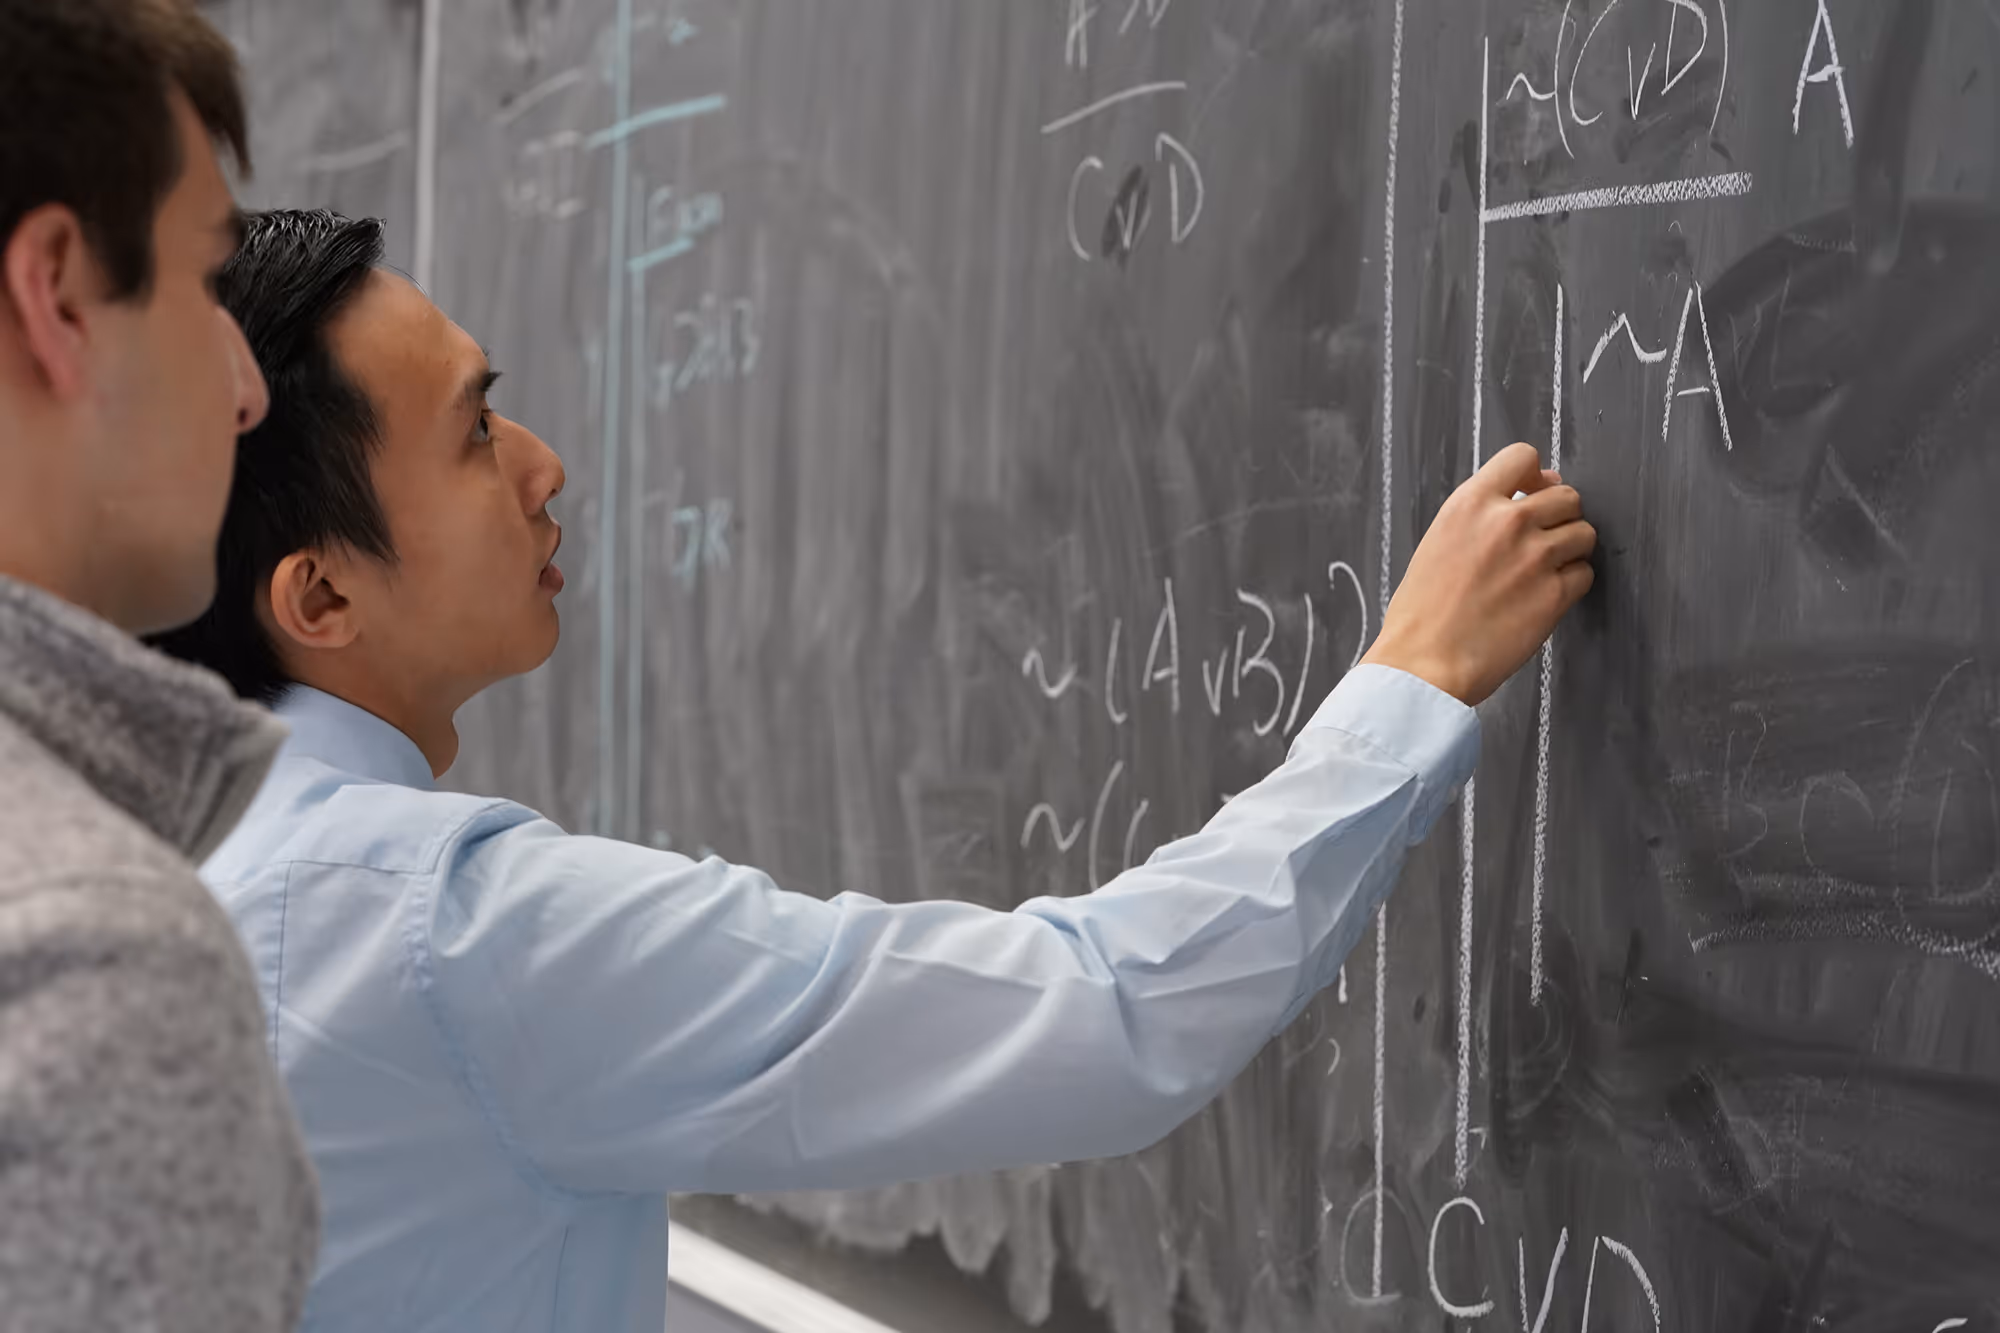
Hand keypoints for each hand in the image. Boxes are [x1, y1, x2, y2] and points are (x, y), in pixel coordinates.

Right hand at [1361, 442, 1595, 705]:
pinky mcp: (1555, 595)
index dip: (1535, 476)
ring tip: (1544, 572)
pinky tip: (1545, 597)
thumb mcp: (1438, 541)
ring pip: (1584, 533)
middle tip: (1541, 542)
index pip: (1522, 457)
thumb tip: (1530, 495)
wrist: (1424, 662)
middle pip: (1567, 496)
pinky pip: (1584, 574)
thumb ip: (1479, 516)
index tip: (1533, 493)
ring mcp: (1536, 558)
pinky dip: (1572, 584)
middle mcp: (1508, 522)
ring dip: (1571, 550)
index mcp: (1470, 504)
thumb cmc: (1421, 611)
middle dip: (1560, 517)